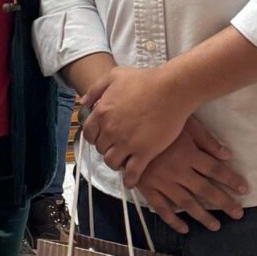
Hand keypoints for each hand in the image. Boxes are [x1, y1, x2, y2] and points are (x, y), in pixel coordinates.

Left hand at [77, 64, 193, 187]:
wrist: (172, 89)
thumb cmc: (146, 80)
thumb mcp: (115, 76)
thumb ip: (95, 89)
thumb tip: (83, 103)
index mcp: (102, 112)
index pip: (88, 134)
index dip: (95, 137)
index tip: (103, 137)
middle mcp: (111, 130)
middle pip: (100, 149)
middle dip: (107, 148)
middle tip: (117, 146)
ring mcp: (127, 143)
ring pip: (111, 163)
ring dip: (116, 163)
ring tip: (124, 159)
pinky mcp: (145, 152)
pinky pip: (132, 173)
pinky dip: (129, 179)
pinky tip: (131, 180)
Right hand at [128, 119, 248, 231]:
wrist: (127, 127)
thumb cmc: (160, 121)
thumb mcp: (187, 124)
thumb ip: (206, 140)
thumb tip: (227, 155)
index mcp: (188, 155)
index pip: (215, 171)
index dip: (231, 180)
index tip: (244, 189)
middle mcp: (178, 171)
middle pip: (205, 190)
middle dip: (224, 203)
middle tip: (238, 213)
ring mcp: (162, 182)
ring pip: (186, 203)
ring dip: (202, 216)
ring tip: (215, 226)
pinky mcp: (147, 188)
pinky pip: (162, 208)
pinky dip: (173, 220)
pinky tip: (184, 228)